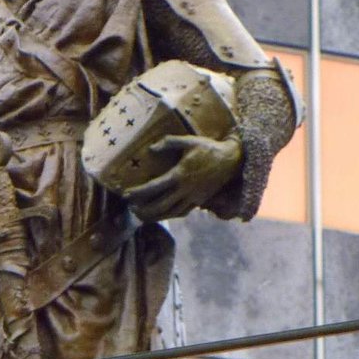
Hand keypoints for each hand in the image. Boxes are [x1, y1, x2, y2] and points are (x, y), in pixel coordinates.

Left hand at [122, 133, 241, 221]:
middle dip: (144, 210)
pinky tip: (162, 214)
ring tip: (142, 216)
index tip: (126, 195)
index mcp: (180, 174)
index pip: (154, 187)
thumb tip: (151, 150)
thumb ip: (168, 143)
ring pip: (171, 212)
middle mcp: (185, 189)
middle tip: (132, 209)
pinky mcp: (199, 201)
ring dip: (155, 217)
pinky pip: (182, 212)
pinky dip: (170, 215)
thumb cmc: (208, 148)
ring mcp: (193, 197)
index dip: (139, 193)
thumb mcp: (189, 141)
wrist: (231, 160)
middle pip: (160, 206)